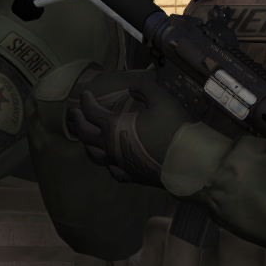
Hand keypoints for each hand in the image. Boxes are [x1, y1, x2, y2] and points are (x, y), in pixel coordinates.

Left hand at [66, 69, 197, 186]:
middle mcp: (111, 147)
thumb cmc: (174, 128)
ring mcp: (120, 164)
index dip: (86, 101)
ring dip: (88, 145)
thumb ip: (144, 89)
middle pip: (85, 135)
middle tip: (73, 114)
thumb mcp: (161, 99)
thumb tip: (132, 89)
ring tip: (87, 139)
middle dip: (77, 122)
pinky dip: (109, 165)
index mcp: (114, 127)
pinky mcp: (132, 176)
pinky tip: (112, 162)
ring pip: (95, 156)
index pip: (92, 112)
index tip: (84, 94)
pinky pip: (114, 171)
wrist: (191, 162)